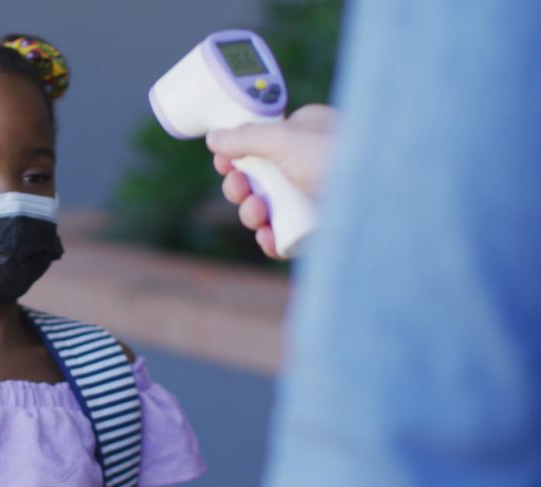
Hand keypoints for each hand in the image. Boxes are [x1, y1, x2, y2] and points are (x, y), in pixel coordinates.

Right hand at [207, 104, 337, 257]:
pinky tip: (268, 239)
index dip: (238, 154)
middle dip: (241, 187)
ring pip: (271, 207)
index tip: (223, 163)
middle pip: (260, 177)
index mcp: (308, 132)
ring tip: (257, 216)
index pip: (262, 141)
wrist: (387, 199)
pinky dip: (271, 238)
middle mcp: (312, 162)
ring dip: (252, 213)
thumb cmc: (339, 158)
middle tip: (239, 190)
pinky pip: (287, 234)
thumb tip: (214, 138)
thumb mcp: (285, 140)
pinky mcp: (321, 226)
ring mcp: (317, 196)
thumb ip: (246, 137)